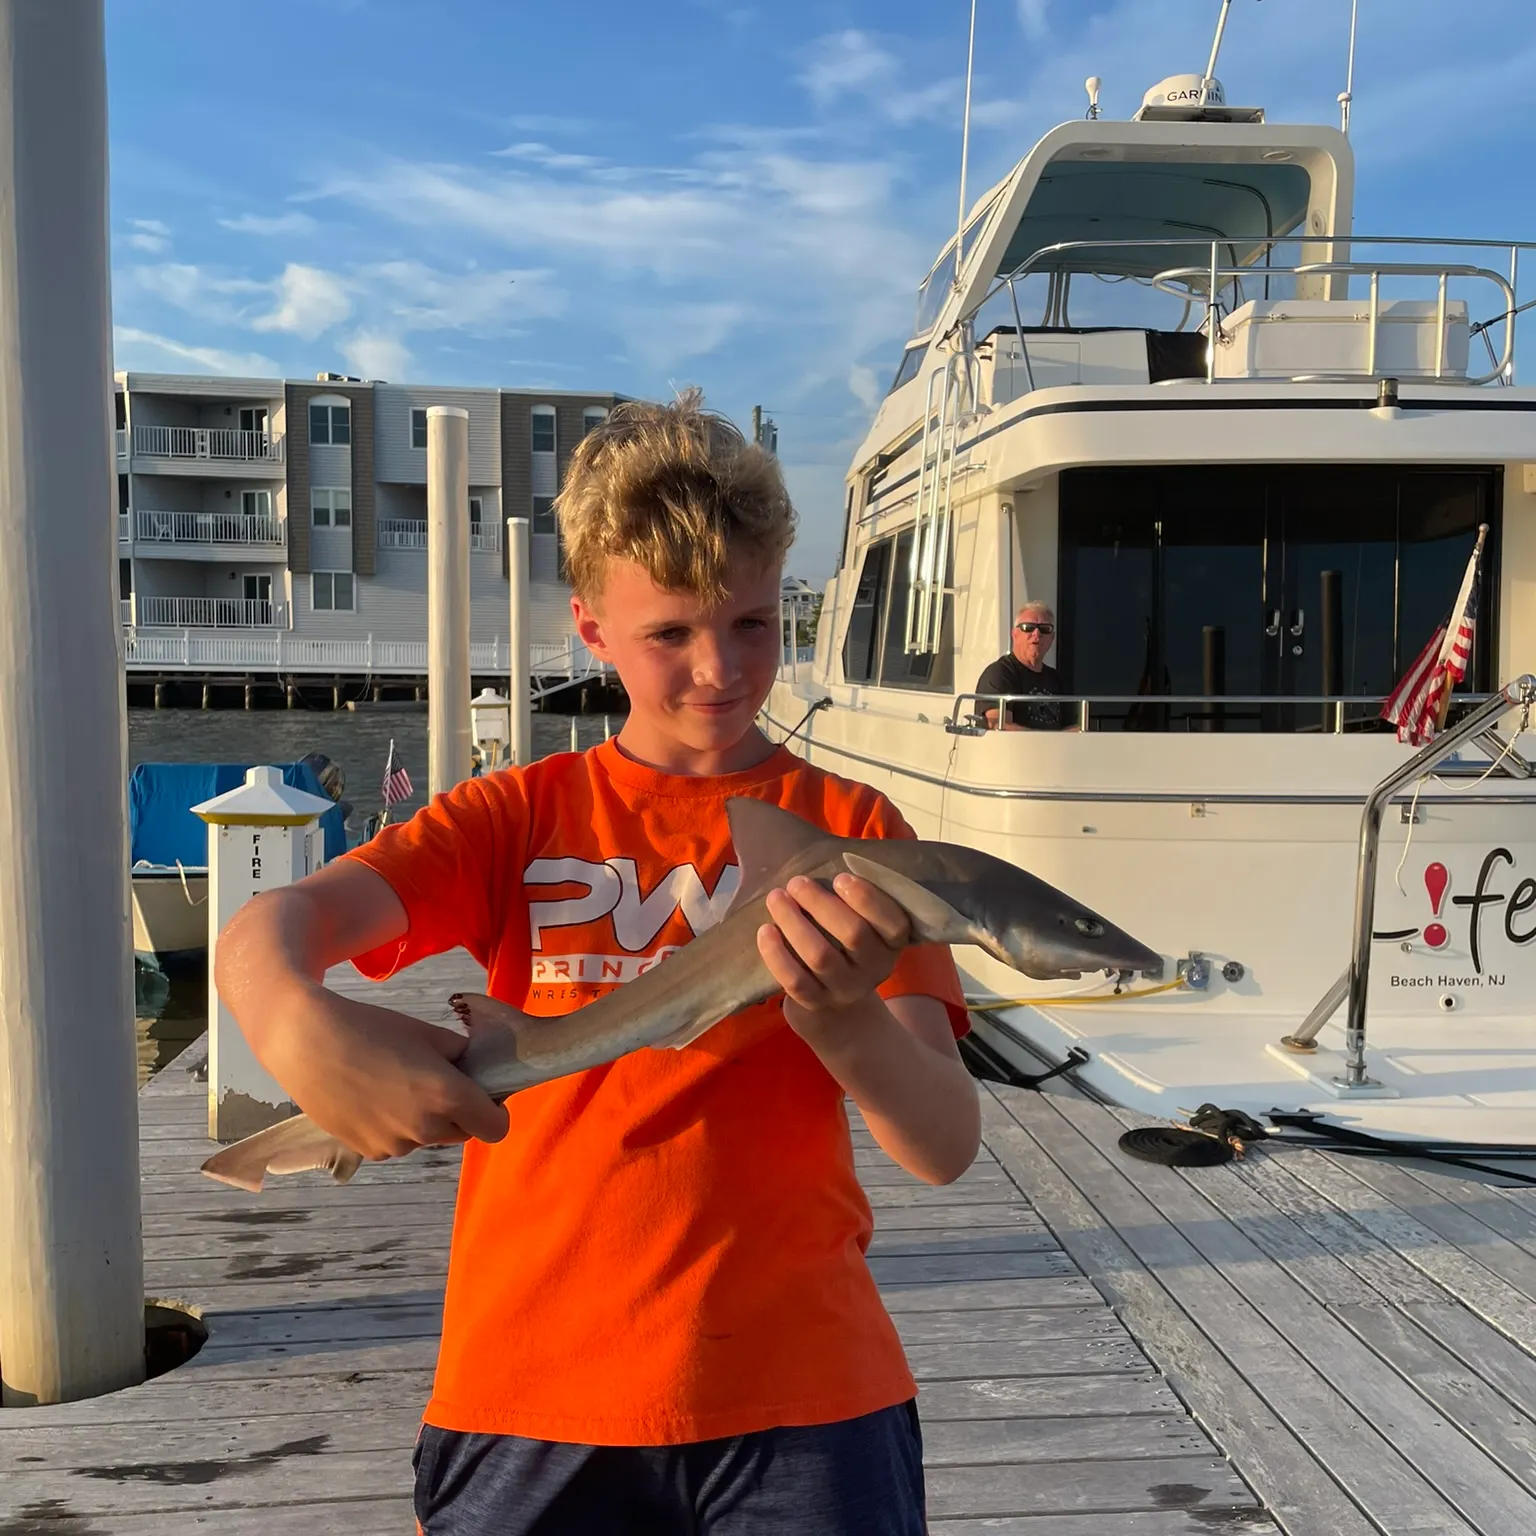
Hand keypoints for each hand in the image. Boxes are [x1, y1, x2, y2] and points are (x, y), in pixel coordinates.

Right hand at [252, 982, 509, 1162]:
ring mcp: (395, 1145)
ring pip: (428, 1137)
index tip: (480, 1091)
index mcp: (447, 1096)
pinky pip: (398, 1142)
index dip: (494, 1110)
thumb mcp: (427, 1033)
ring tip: (394, 1083)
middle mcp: (425, 1129)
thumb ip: (462, 1055)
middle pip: (463, 1132)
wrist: (307, 1043)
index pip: (496, 1128)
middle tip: (435, 1080)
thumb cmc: (372, 1029)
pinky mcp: (368, 1152)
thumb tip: (476, 1069)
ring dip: (425, 1119)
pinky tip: (372, 1097)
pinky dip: (396, 1127)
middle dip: (460, 1112)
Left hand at [757, 873, 909, 1036]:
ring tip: (776, 898)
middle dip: (821, 903)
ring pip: (820, 956)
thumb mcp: (862, 920)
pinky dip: (777, 954)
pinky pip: (795, 981)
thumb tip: (821, 850)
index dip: (868, 899)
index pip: (894, 922)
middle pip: (853, 934)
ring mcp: (845, 989)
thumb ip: (852, 894)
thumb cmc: (845, 940)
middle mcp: (875, 968)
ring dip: (794, 922)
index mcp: (892, 942)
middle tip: (796, 882)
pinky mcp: (816, 1003)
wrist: (835, 998)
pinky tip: (765, 930)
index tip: (840, 877)